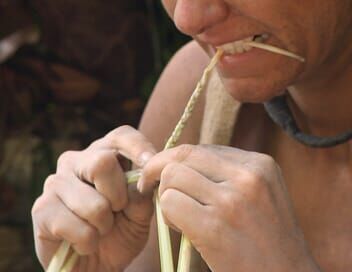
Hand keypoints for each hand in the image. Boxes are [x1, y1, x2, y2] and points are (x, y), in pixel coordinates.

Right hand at [32, 126, 155, 271]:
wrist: (97, 265)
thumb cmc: (120, 232)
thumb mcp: (140, 214)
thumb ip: (142, 195)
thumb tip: (144, 179)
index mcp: (104, 155)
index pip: (122, 136)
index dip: (139, 147)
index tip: (151, 165)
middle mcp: (76, 161)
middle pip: (102, 162)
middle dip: (119, 196)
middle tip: (117, 211)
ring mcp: (56, 183)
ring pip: (94, 203)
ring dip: (104, 226)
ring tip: (100, 231)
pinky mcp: (41, 209)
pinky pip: (75, 226)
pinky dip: (88, 241)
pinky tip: (84, 242)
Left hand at [139, 144, 319, 271]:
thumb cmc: (266, 238)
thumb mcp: (259, 194)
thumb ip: (226, 173)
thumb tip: (180, 161)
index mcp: (259, 164)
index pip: (200, 149)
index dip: (175, 160)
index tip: (165, 173)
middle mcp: (247, 177)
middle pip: (182, 156)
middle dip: (159, 169)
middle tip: (151, 186)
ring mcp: (231, 201)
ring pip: (171, 176)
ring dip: (165, 195)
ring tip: (177, 215)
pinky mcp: (214, 227)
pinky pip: (169, 202)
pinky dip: (166, 214)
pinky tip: (179, 228)